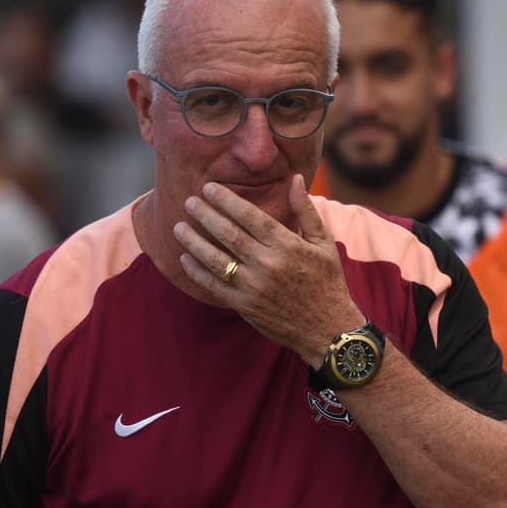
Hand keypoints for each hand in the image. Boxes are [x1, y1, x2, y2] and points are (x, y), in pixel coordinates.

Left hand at [173, 174, 363, 364]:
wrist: (327, 329)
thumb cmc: (327, 281)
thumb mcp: (323, 242)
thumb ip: (305, 210)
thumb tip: (296, 178)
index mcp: (287, 245)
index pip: (250, 216)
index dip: (226, 200)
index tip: (209, 188)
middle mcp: (268, 263)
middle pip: (228, 234)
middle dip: (205, 215)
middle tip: (189, 202)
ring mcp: (254, 286)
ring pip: (216, 259)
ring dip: (194, 241)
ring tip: (178, 227)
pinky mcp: (245, 306)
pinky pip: (215, 286)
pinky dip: (197, 272)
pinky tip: (185, 258)